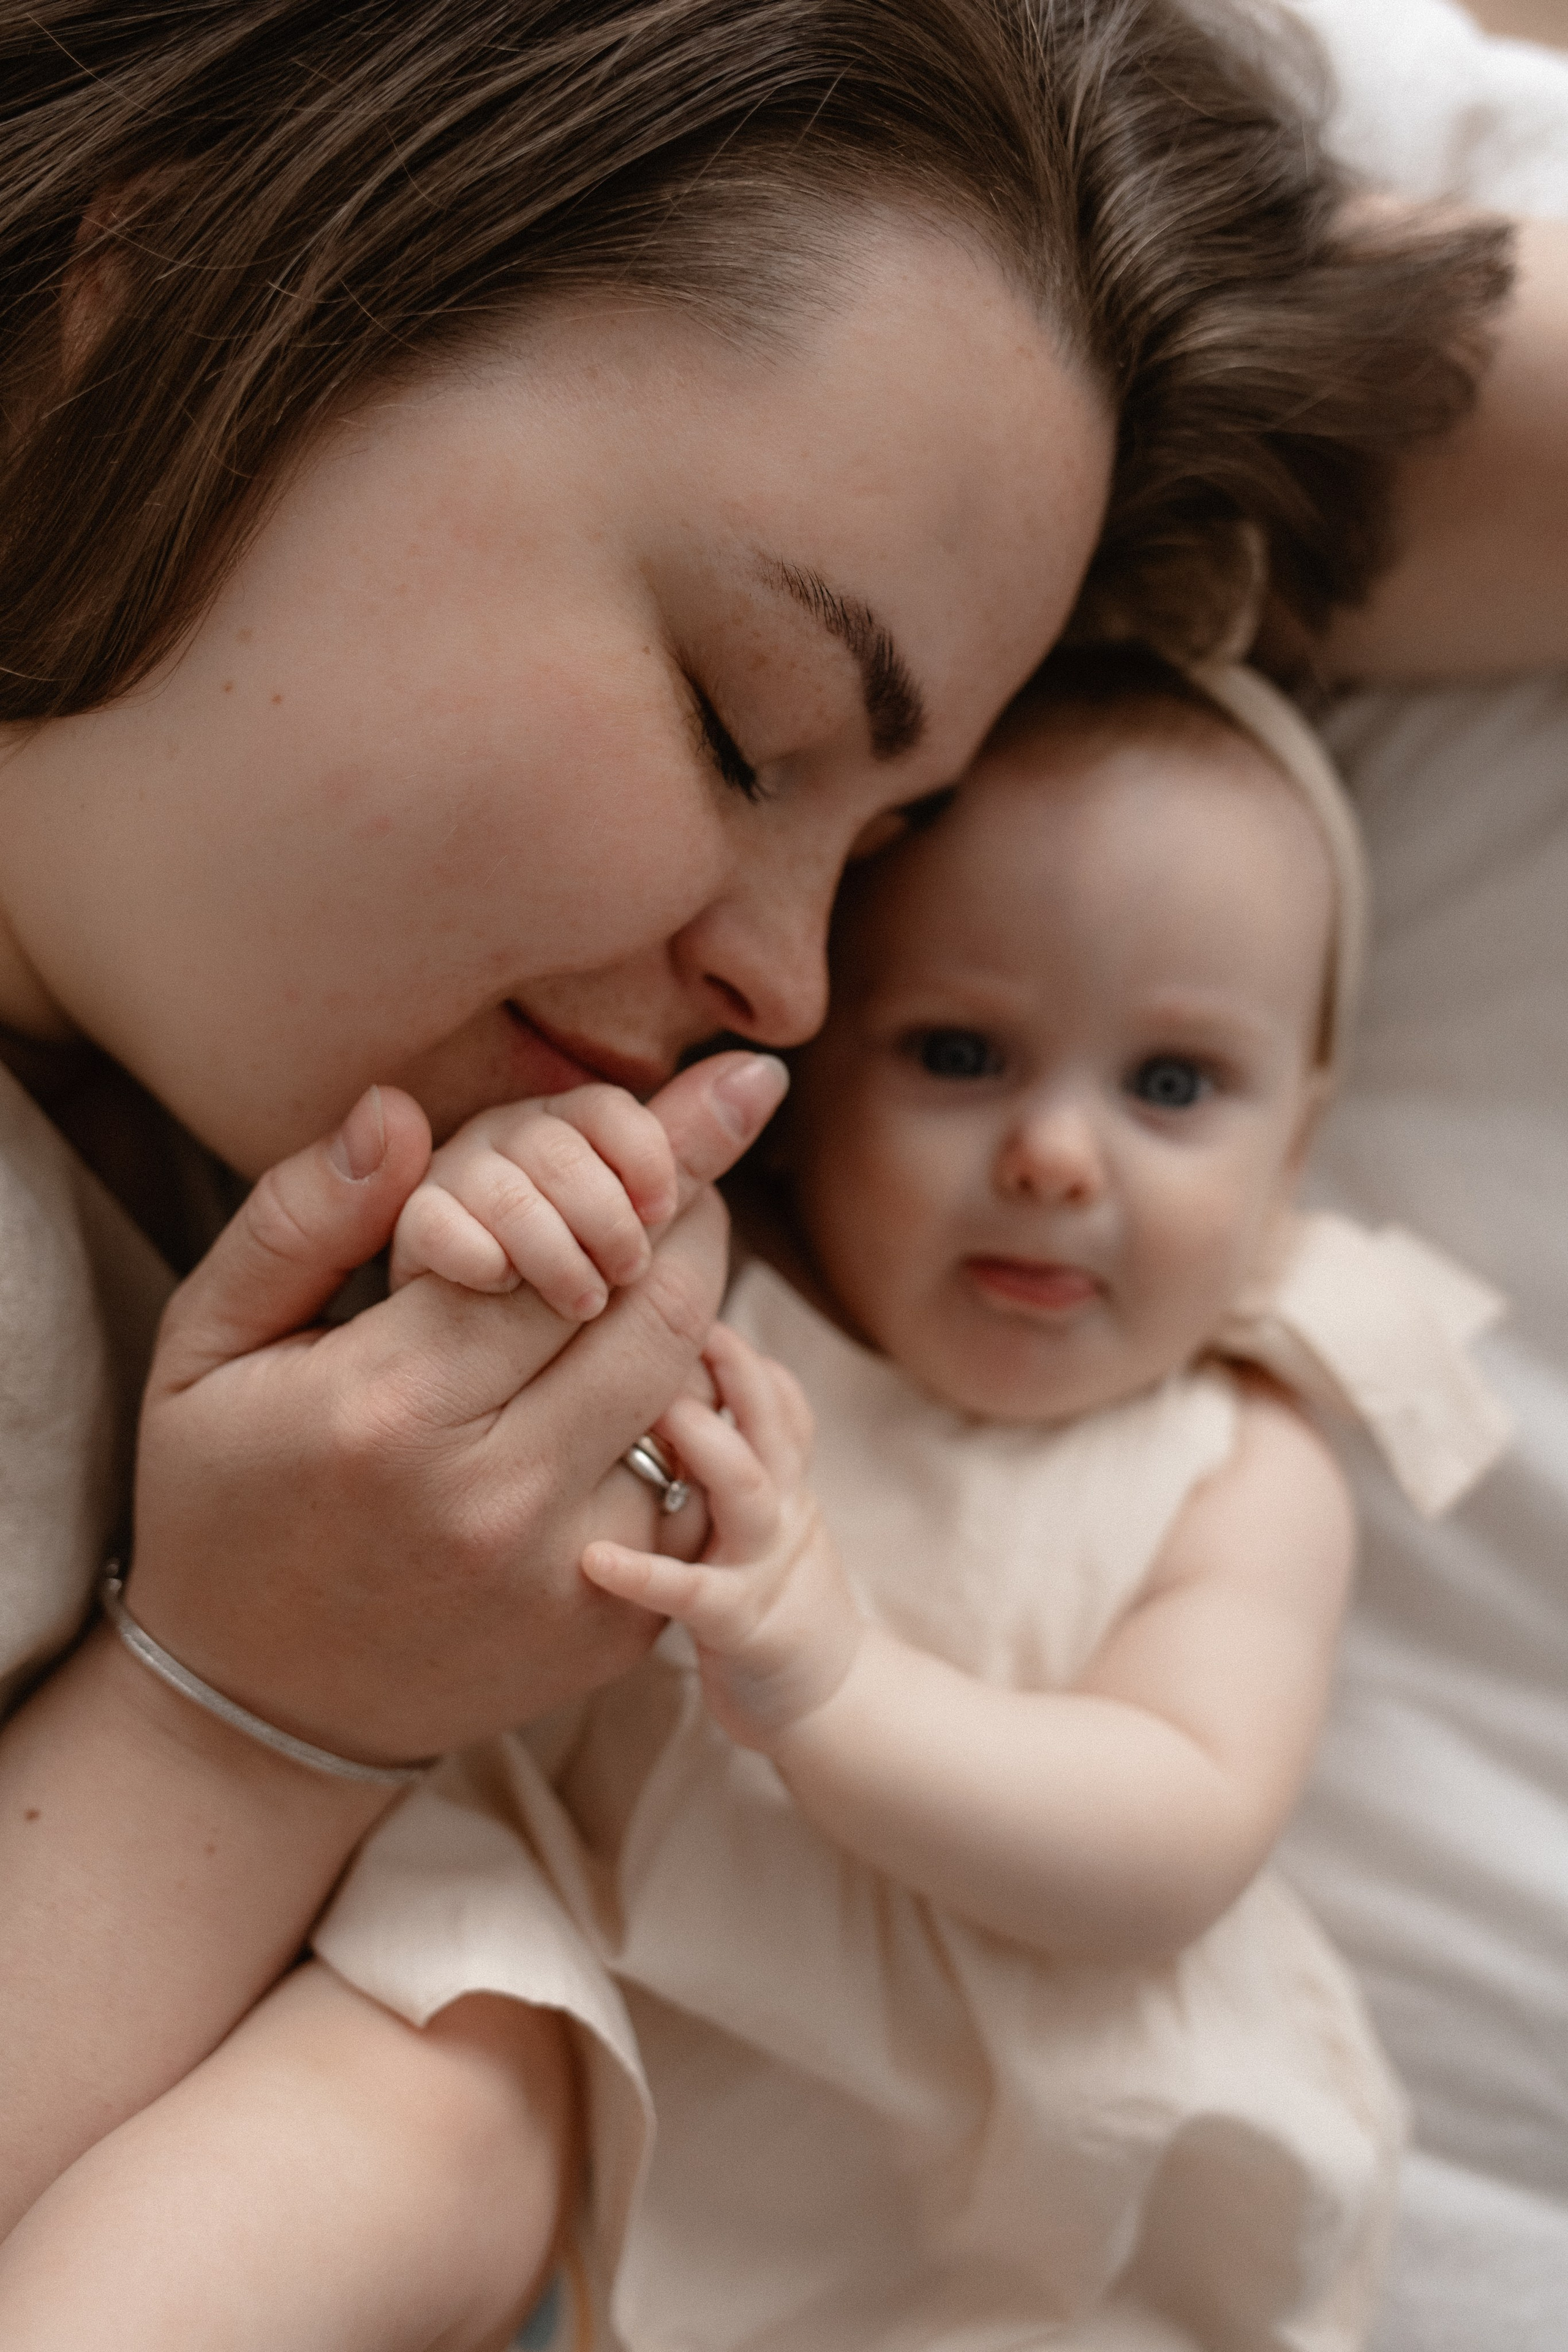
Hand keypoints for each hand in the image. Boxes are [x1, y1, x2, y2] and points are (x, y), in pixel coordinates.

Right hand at [125, 1055, 786, 1765]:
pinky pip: (697, 1488)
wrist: (262, 1711)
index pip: (561, 1243)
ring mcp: (569, 1575)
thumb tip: (397, 1108)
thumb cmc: (226, 1503)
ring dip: (692, 1319)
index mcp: (389, 1409)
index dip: (633, 1165)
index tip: (688, 1110)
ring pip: (692, 1397)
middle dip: (690, 1223)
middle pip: (658, 1311)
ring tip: (654, 1274)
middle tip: (684, 1182)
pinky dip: (685, 1423)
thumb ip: (298, 1219)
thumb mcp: (207, 1350)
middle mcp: (494, 1497)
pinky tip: (632, 1392)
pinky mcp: (619, 1631)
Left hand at [581, 1324, 862, 1750]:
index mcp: (783, 1479)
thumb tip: (678, 1375)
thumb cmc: (767, 1596)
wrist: (827, 1703)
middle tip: (667, 1317)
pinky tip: (594, 1558)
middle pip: (769, 1416)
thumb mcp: (765, 1514)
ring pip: (747, 1488)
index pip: (774, 1393)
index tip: (676, 1290)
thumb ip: (733, 1451)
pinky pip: (693, 1593)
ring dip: (707, 1444)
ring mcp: (766, 1564)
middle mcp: (782, 1508)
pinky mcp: (744, 1626)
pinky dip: (645, 1572)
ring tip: (659, 1413)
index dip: (735, 1345)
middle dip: (729, 1364)